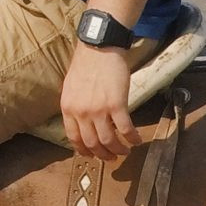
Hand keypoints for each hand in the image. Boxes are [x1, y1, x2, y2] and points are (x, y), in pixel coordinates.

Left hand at [59, 44, 139, 161]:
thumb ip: (75, 106)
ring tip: (125, 151)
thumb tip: (81, 122)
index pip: (74, 138)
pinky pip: (125, 129)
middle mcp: (82, 112)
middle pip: (92, 143)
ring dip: (118, 150)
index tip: (91, 155)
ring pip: (109, 141)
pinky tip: (137, 140)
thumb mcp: (71, 87)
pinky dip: (132, 138)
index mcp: (68, 108)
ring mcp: (99, 110)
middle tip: (111, 158)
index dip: (84, 150)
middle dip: (103, 155)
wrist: (99, 48)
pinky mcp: (117, 104)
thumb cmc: (86, 64)